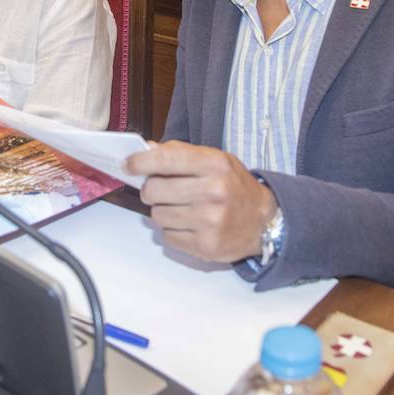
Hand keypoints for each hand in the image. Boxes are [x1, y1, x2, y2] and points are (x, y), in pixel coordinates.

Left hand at [125, 140, 276, 262]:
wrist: (265, 222)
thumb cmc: (235, 187)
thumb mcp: (216, 160)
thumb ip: (181, 153)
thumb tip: (146, 149)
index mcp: (215, 164)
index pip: (166, 159)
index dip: (140, 162)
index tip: (128, 164)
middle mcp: (213, 192)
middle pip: (153, 190)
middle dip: (150, 190)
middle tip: (159, 191)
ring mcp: (210, 221)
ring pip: (157, 215)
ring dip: (162, 212)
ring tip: (180, 208)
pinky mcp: (205, 246)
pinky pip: (167, 237)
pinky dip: (173, 231)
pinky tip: (189, 225)